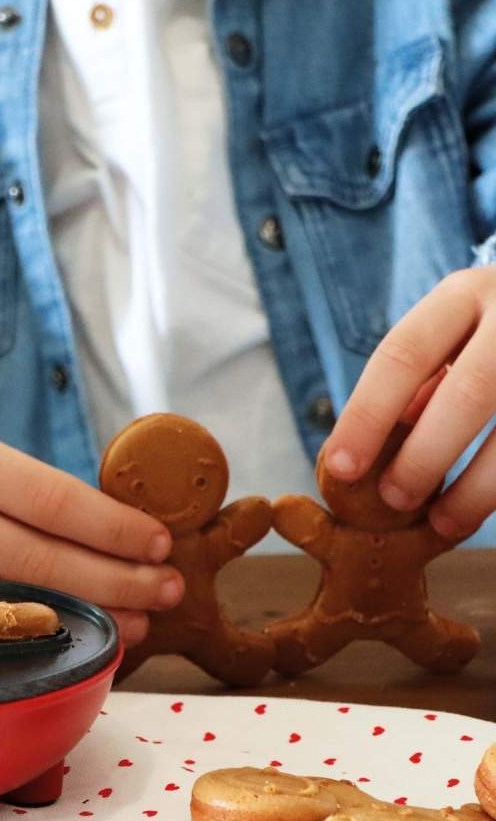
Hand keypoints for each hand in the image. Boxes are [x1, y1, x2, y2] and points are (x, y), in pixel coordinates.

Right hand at [0, 418, 183, 647]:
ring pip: (15, 603)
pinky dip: (36, 637)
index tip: (161, 543)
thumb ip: (29, 495)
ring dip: (87, 615)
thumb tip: (122, 539)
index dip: (115, 528)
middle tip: (169, 590)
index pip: (53, 500)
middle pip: (42, 559)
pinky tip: (73, 637)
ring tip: (139, 622)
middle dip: (117, 580)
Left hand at [322, 267, 495, 538]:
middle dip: (425, 455)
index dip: (367, 415)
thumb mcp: (453, 335)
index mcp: (465, 296)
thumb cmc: (491, 334)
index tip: (340, 468)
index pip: (401, 355)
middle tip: (392, 500)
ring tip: (441, 525)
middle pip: (468, 392)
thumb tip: (366, 450)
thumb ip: (417, 383)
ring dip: (477, 488)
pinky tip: (482, 512)